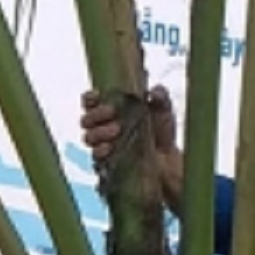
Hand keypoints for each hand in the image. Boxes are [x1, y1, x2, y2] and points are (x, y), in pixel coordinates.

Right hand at [79, 85, 184, 208]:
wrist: (168, 156)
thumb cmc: (162, 129)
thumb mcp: (163, 107)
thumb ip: (160, 95)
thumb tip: (152, 93)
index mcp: (110, 110)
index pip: (89, 102)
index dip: (89, 99)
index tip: (97, 97)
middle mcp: (102, 126)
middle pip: (86, 120)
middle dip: (95, 115)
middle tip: (112, 112)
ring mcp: (103, 145)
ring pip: (88, 137)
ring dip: (98, 132)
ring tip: (117, 130)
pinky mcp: (107, 161)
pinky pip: (95, 157)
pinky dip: (100, 150)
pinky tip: (110, 147)